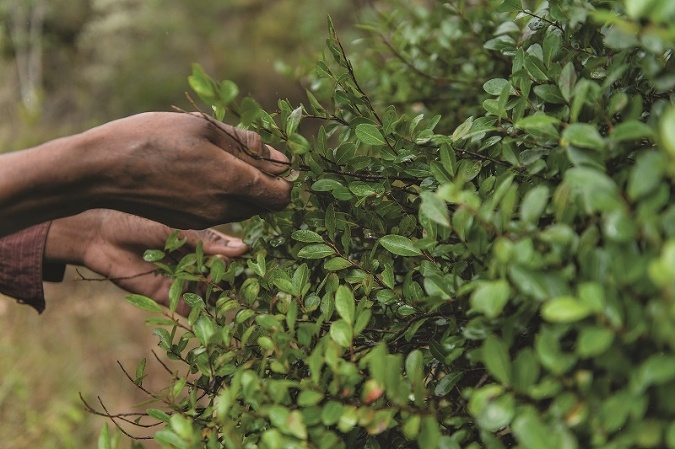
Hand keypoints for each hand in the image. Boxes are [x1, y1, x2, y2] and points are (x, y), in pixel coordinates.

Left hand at [45, 209, 248, 313]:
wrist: (100, 234)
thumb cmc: (140, 219)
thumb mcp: (178, 230)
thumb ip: (208, 243)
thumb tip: (244, 250)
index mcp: (201, 242)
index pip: (230, 254)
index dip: (245, 262)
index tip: (263, 268)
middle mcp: (195, 262)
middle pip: (222, 277)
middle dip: (237, 284)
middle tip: (253, 292)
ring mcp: (182, 280)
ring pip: (209, 294)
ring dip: (222, 301)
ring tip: (237, 306)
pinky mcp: (167, 297)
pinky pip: (189, 309)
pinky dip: (203, 316)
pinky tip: (216, 320)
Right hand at [84, 112, 292, 228]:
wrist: (101, 170)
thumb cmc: (151, 139)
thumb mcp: (201, 126)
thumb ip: (244, 142)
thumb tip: (276, 156)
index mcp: (231, 181)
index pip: (281, 196)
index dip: (285, 179)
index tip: (274, 160)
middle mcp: (223, 207)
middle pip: (264, 205)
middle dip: (264, 183)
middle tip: (243, 154)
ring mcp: (205, 219)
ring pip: (242, 209)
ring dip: (241, 189)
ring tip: (214, 160)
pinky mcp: (188, 223)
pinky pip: (219, 212)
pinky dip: (220, 196)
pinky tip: (196, 174)